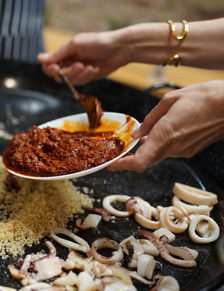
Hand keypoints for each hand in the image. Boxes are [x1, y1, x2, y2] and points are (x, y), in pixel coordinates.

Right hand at [37, 30, 130, 84]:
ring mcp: (78, 70)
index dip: (51, 69)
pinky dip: (88, 76)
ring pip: (71, 81)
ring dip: (81, 75)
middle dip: (69, 73)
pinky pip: (82, 82)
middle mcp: (69, 62)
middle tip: (80, 65)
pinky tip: (95, 69)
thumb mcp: (75, 45)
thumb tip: (39, 58)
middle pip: (60, 76)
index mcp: (64, 53)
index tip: (58, 69)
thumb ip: (57, 54)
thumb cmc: (97, 42)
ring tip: (91, 67)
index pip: (49, 65)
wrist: (119, 49)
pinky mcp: (88, 77)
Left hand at [108, 81, 223, 171]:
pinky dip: (161, 143)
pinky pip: (170, 149)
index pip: (140, 161)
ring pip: (158, 154)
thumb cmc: (206, 97)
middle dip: (131, 157)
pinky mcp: (192, 149)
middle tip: (120, 152)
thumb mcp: (171, 99)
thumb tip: (137, 133)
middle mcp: (174, 147)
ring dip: (147, 147)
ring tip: (141, 135)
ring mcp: (184, 150)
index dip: (123, 165)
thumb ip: (151, 119)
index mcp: (165, 134)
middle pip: (146, 160)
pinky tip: (163, 130)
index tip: (111, 164)